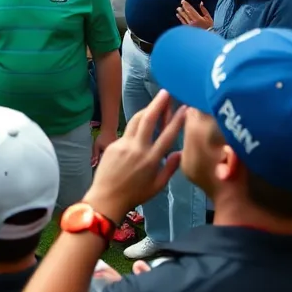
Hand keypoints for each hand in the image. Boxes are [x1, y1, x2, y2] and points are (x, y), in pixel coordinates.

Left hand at [85, 89, 185, 218]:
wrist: (106, 198)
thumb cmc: (135, 195)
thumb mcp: (158, 186)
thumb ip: (170, 168)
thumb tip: (180, 152)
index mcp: (151, 159)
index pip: (168, 135)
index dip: (177, 120)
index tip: (184, 108)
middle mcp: (138, 148)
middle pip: (149, 119)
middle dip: (158, 104)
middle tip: (165, 92)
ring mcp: (124, 144)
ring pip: (136, 121)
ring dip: (146, 109)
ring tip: (155, 102)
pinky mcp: (112, 144)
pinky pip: (127, 131)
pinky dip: (136, 125)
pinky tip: (141, 122)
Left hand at [175, 0, 212, 29]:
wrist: (208, 36)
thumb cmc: (210, 27)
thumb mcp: (208, 18)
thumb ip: (204, 10)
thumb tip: (201, 3)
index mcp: (198, 19)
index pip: (191, 10)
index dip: (187, 5)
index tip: (183, 1)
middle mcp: (193, 22)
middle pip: (187, 13)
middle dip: (183, 7)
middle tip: (181, 3)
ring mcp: (190, 26)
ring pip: (184, 17)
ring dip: (181, 12)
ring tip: (178, 8)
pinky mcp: (188, 29)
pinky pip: (183, 22)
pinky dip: (180, 18)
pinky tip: (178, 15)